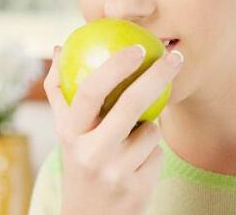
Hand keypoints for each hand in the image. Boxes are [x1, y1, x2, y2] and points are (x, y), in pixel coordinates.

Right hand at [43, 45, 182, 214]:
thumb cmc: (78, 162)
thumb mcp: (64, 131)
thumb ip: (59, 90)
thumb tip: (59, 48)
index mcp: (69, 133)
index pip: (90, 91)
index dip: (115, 66)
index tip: (137, 47)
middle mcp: (90, 152)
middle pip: (131, 105)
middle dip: (158, 75)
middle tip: (176, 57)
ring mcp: (115, 172)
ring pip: (150, 131)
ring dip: (147, 129)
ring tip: (128, 143)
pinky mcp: (137, 188)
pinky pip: (157, 153)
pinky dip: (150, 152)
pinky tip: (134, 164)